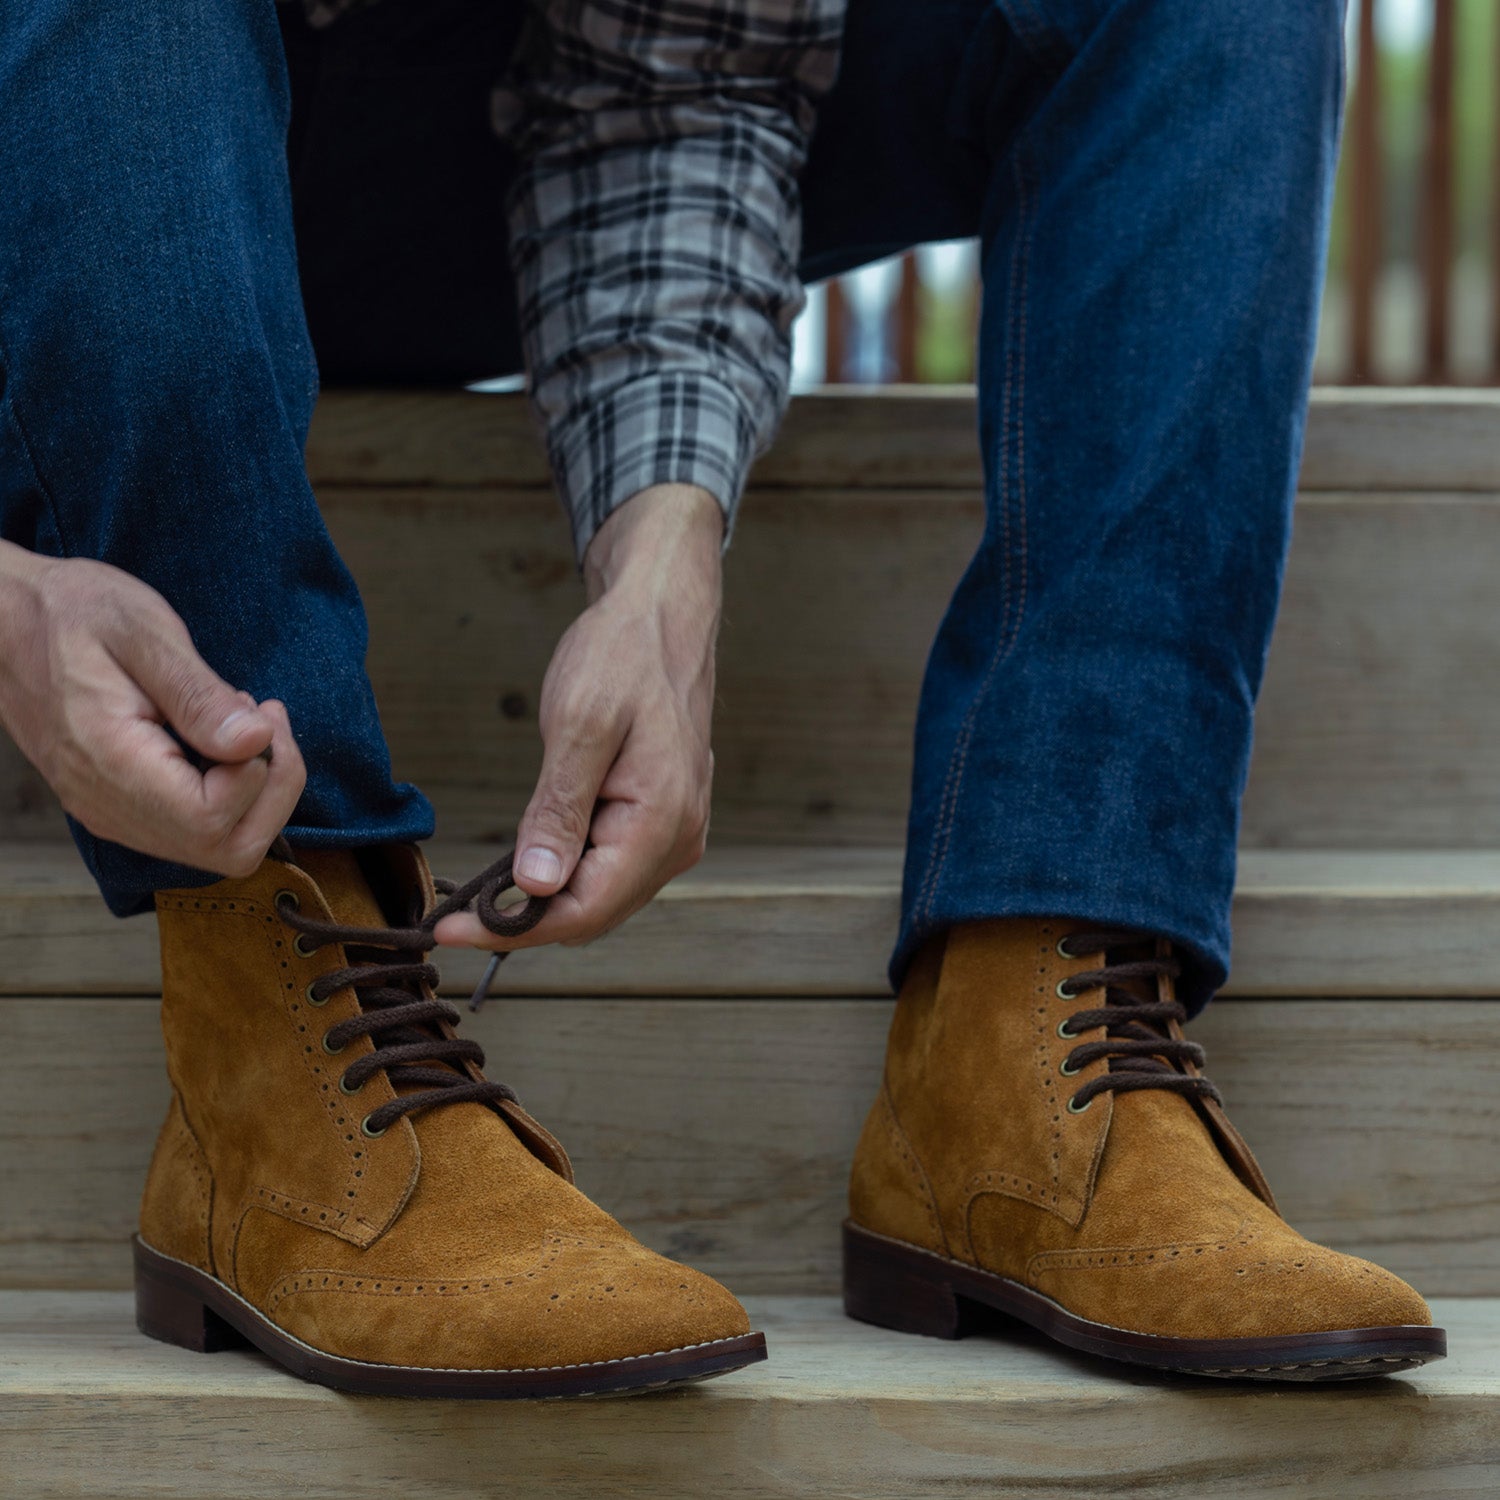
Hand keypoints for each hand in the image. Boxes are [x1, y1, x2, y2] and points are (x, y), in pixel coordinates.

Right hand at [0, 541, 304, 875]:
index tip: (261, 714)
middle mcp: (111, 807)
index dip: (261, 777)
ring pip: (217, 846)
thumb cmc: (72, 612)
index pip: (214, 821)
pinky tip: (225, 738)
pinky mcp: (123, 806)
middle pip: (228, 850)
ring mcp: (115, 813)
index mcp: (113, 764)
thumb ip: (198, 695)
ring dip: (256, 791)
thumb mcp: (142, 632)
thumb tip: (255, 743)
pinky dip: (231, 792)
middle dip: (273, 790)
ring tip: (246, 722)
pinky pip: (195, 828)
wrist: (6, 620)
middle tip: (269, 723)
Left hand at [434, 483, 722, 951]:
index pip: (583, 909)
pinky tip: (529, 853)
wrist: (662, 618)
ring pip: (600, 897)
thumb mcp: (580, 723)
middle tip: (453, 911)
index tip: (449, 931)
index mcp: (663, 821)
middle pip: (593, 914)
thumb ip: (558, 810)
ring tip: (481, 886)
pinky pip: (609, 870)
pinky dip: (565, 873)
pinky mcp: (662, 822)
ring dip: (543, 899)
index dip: (514, 930)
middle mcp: (679, 839)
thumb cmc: (623, 656)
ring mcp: (675, 834)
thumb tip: (535, 886)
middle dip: (523, 920)